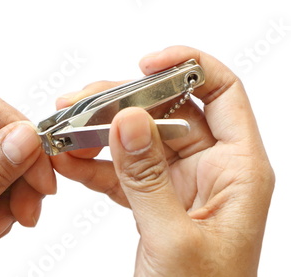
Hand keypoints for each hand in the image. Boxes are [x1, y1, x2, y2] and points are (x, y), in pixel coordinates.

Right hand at [52, 46, 274, 275]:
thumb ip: (147, 177)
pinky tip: (68, 163)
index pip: (221, 93)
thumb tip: (127, 119)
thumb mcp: (174, 239)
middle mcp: (211, 169)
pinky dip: (94, 166)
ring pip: (137, 141)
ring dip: (99, 135)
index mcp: (238, 170)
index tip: (144, 63)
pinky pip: (122, 172)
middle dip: (120, 104)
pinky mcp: (154, 202)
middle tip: (79, 103)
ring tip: (64, 132)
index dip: (187, 66)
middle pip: (166, 113)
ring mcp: (180, 185)